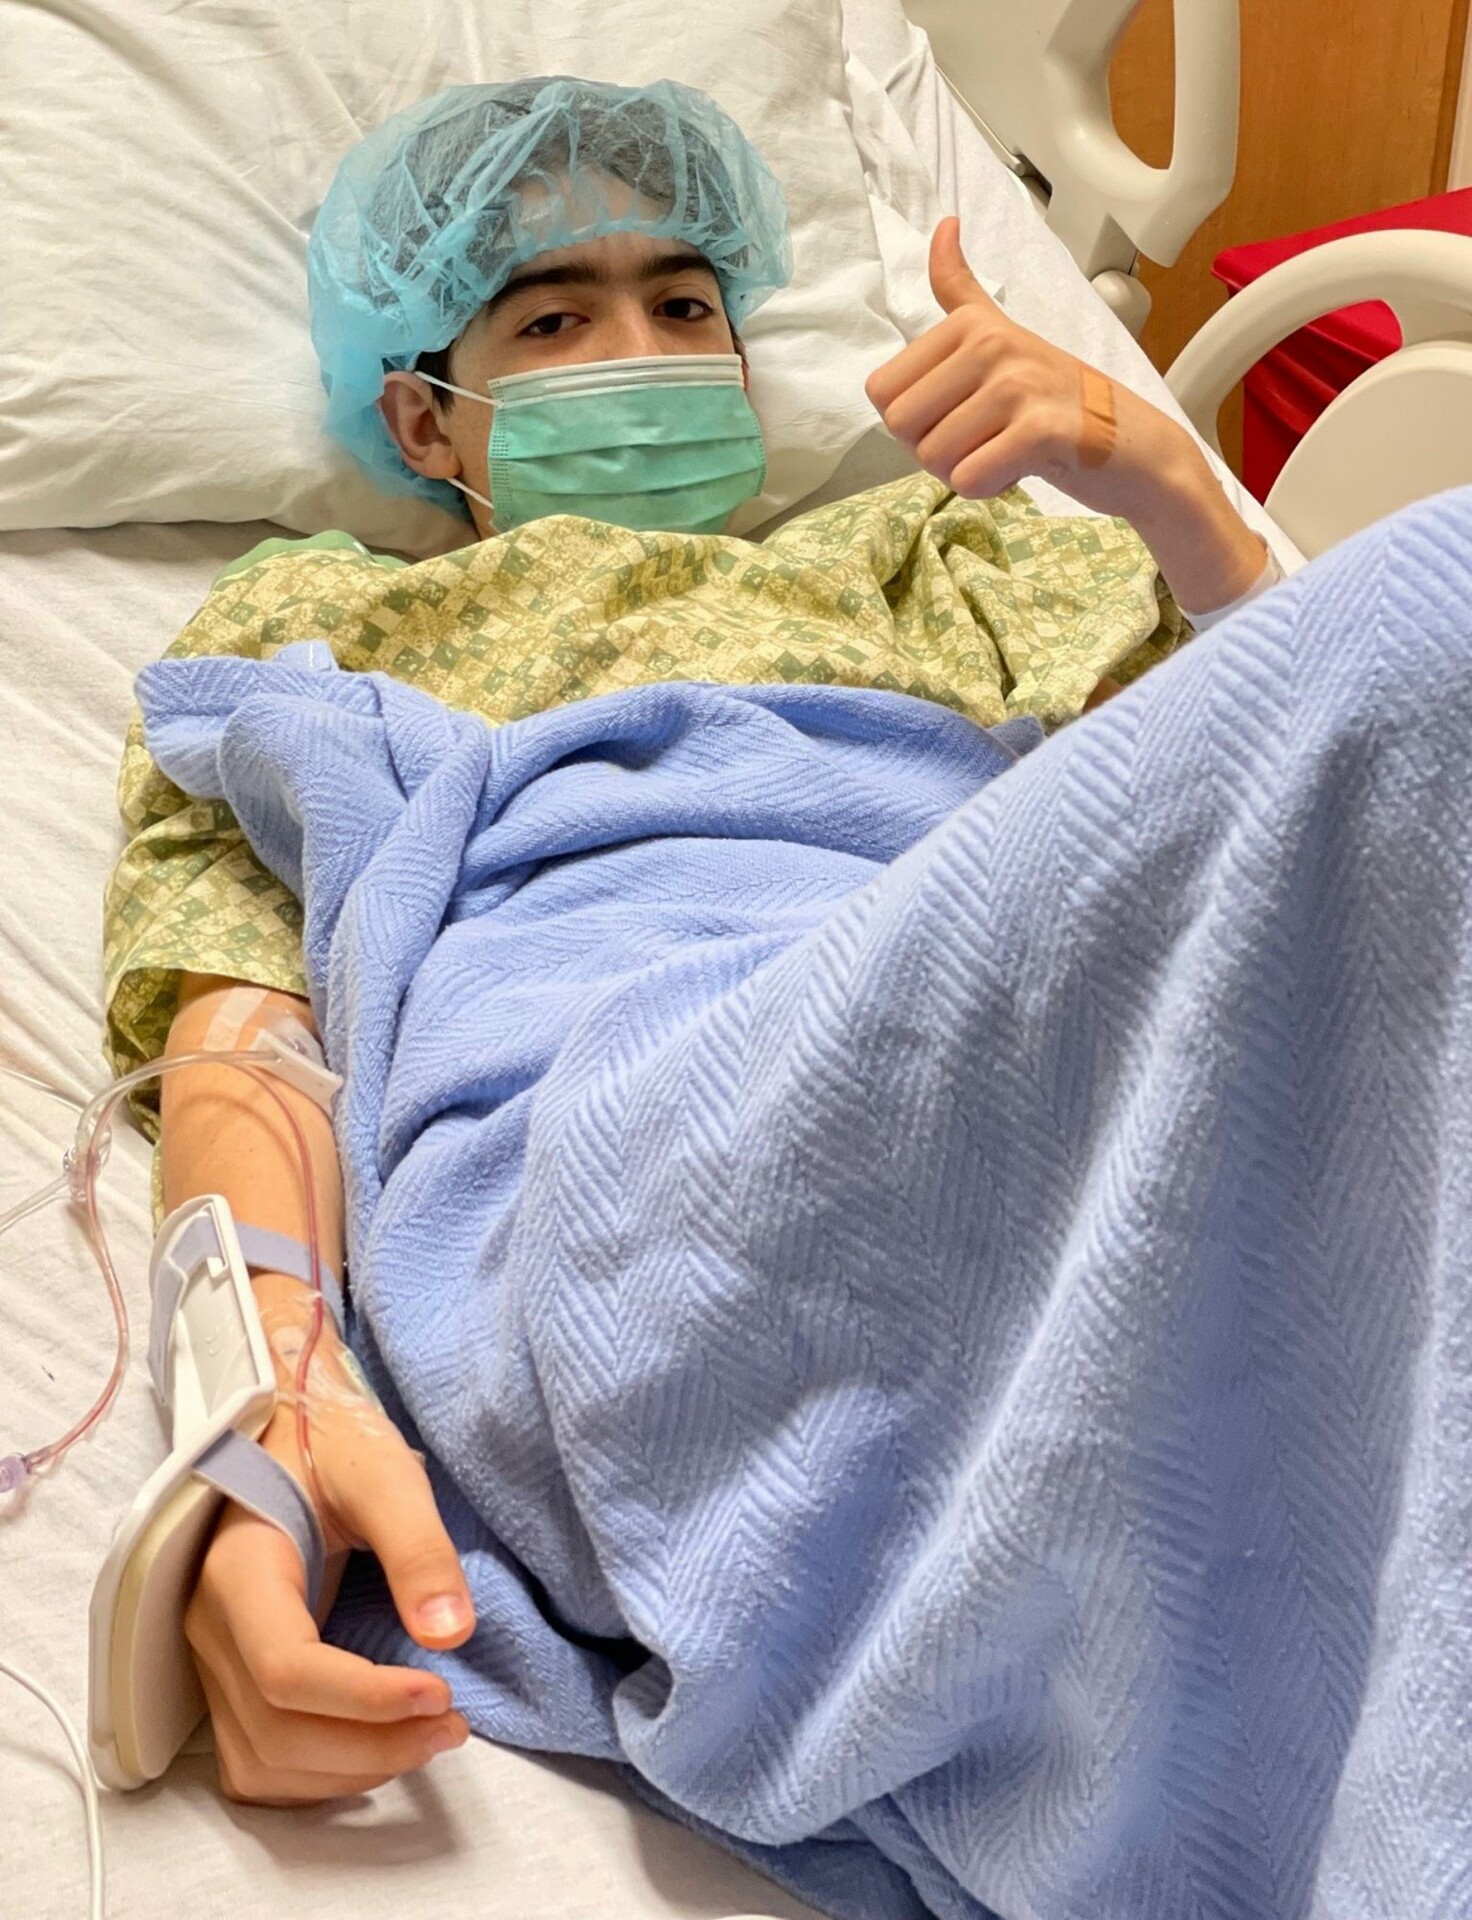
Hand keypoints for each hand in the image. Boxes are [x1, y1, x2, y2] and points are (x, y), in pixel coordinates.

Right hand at [184, 1274, 476, 1804]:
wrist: (286, 1432)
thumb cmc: (332, 1444)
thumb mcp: (383, 1473)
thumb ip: (418, 1547)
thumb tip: (452, 1634)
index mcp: (238, 1569)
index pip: (285, 1667)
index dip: (365, 1699)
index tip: (442, 1692)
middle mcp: (209, 1625)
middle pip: (276, 1728)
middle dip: (370, 1745)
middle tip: (452, 1724)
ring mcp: (211, 1658)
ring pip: (263, 1759)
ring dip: (349, 1770)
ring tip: (427, 1739)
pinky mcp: (227, 1678)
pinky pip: (255, 1759)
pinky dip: (314, 1777)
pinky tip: (375, 1750)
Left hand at [866, 217, 1269, 615]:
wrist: (1134, 443)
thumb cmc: (1058, 397)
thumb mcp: (1003, 336)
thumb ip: (961, 292)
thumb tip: (943, 224)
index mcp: (970, 324)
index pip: (882, 391)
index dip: (914, 419)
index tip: (961, 411)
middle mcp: (991, 345)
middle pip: (901, 425)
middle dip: (934, 448)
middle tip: (984, 437)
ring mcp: (1018, 385)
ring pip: (934, 457)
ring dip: (966, 469)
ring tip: (1008, 448)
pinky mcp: (1040, 430)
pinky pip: (969, 478)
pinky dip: (990, 487)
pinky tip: (1022, 467)